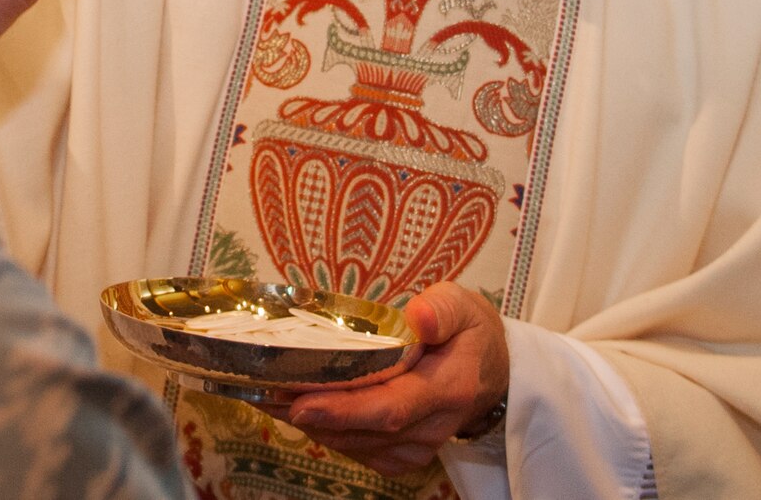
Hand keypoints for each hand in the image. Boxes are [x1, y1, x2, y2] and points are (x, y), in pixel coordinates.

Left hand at [285, 284, 510, 475]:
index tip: (303, 401)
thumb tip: (419, 316)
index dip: (346, 409)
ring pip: (357, 444)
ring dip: (314, 425)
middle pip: (367, 430)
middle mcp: (433, 426)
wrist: (491, 373)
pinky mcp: (403, 455)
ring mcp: (418, 446)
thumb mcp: (463, 305)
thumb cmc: (468, 332)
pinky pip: (359, 450)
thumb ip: (442, 309)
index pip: (393, 407)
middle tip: (268, 395)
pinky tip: (300, 409)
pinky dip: (327, 432)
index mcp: (449, 387)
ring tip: (272, 397)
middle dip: (315, 416)